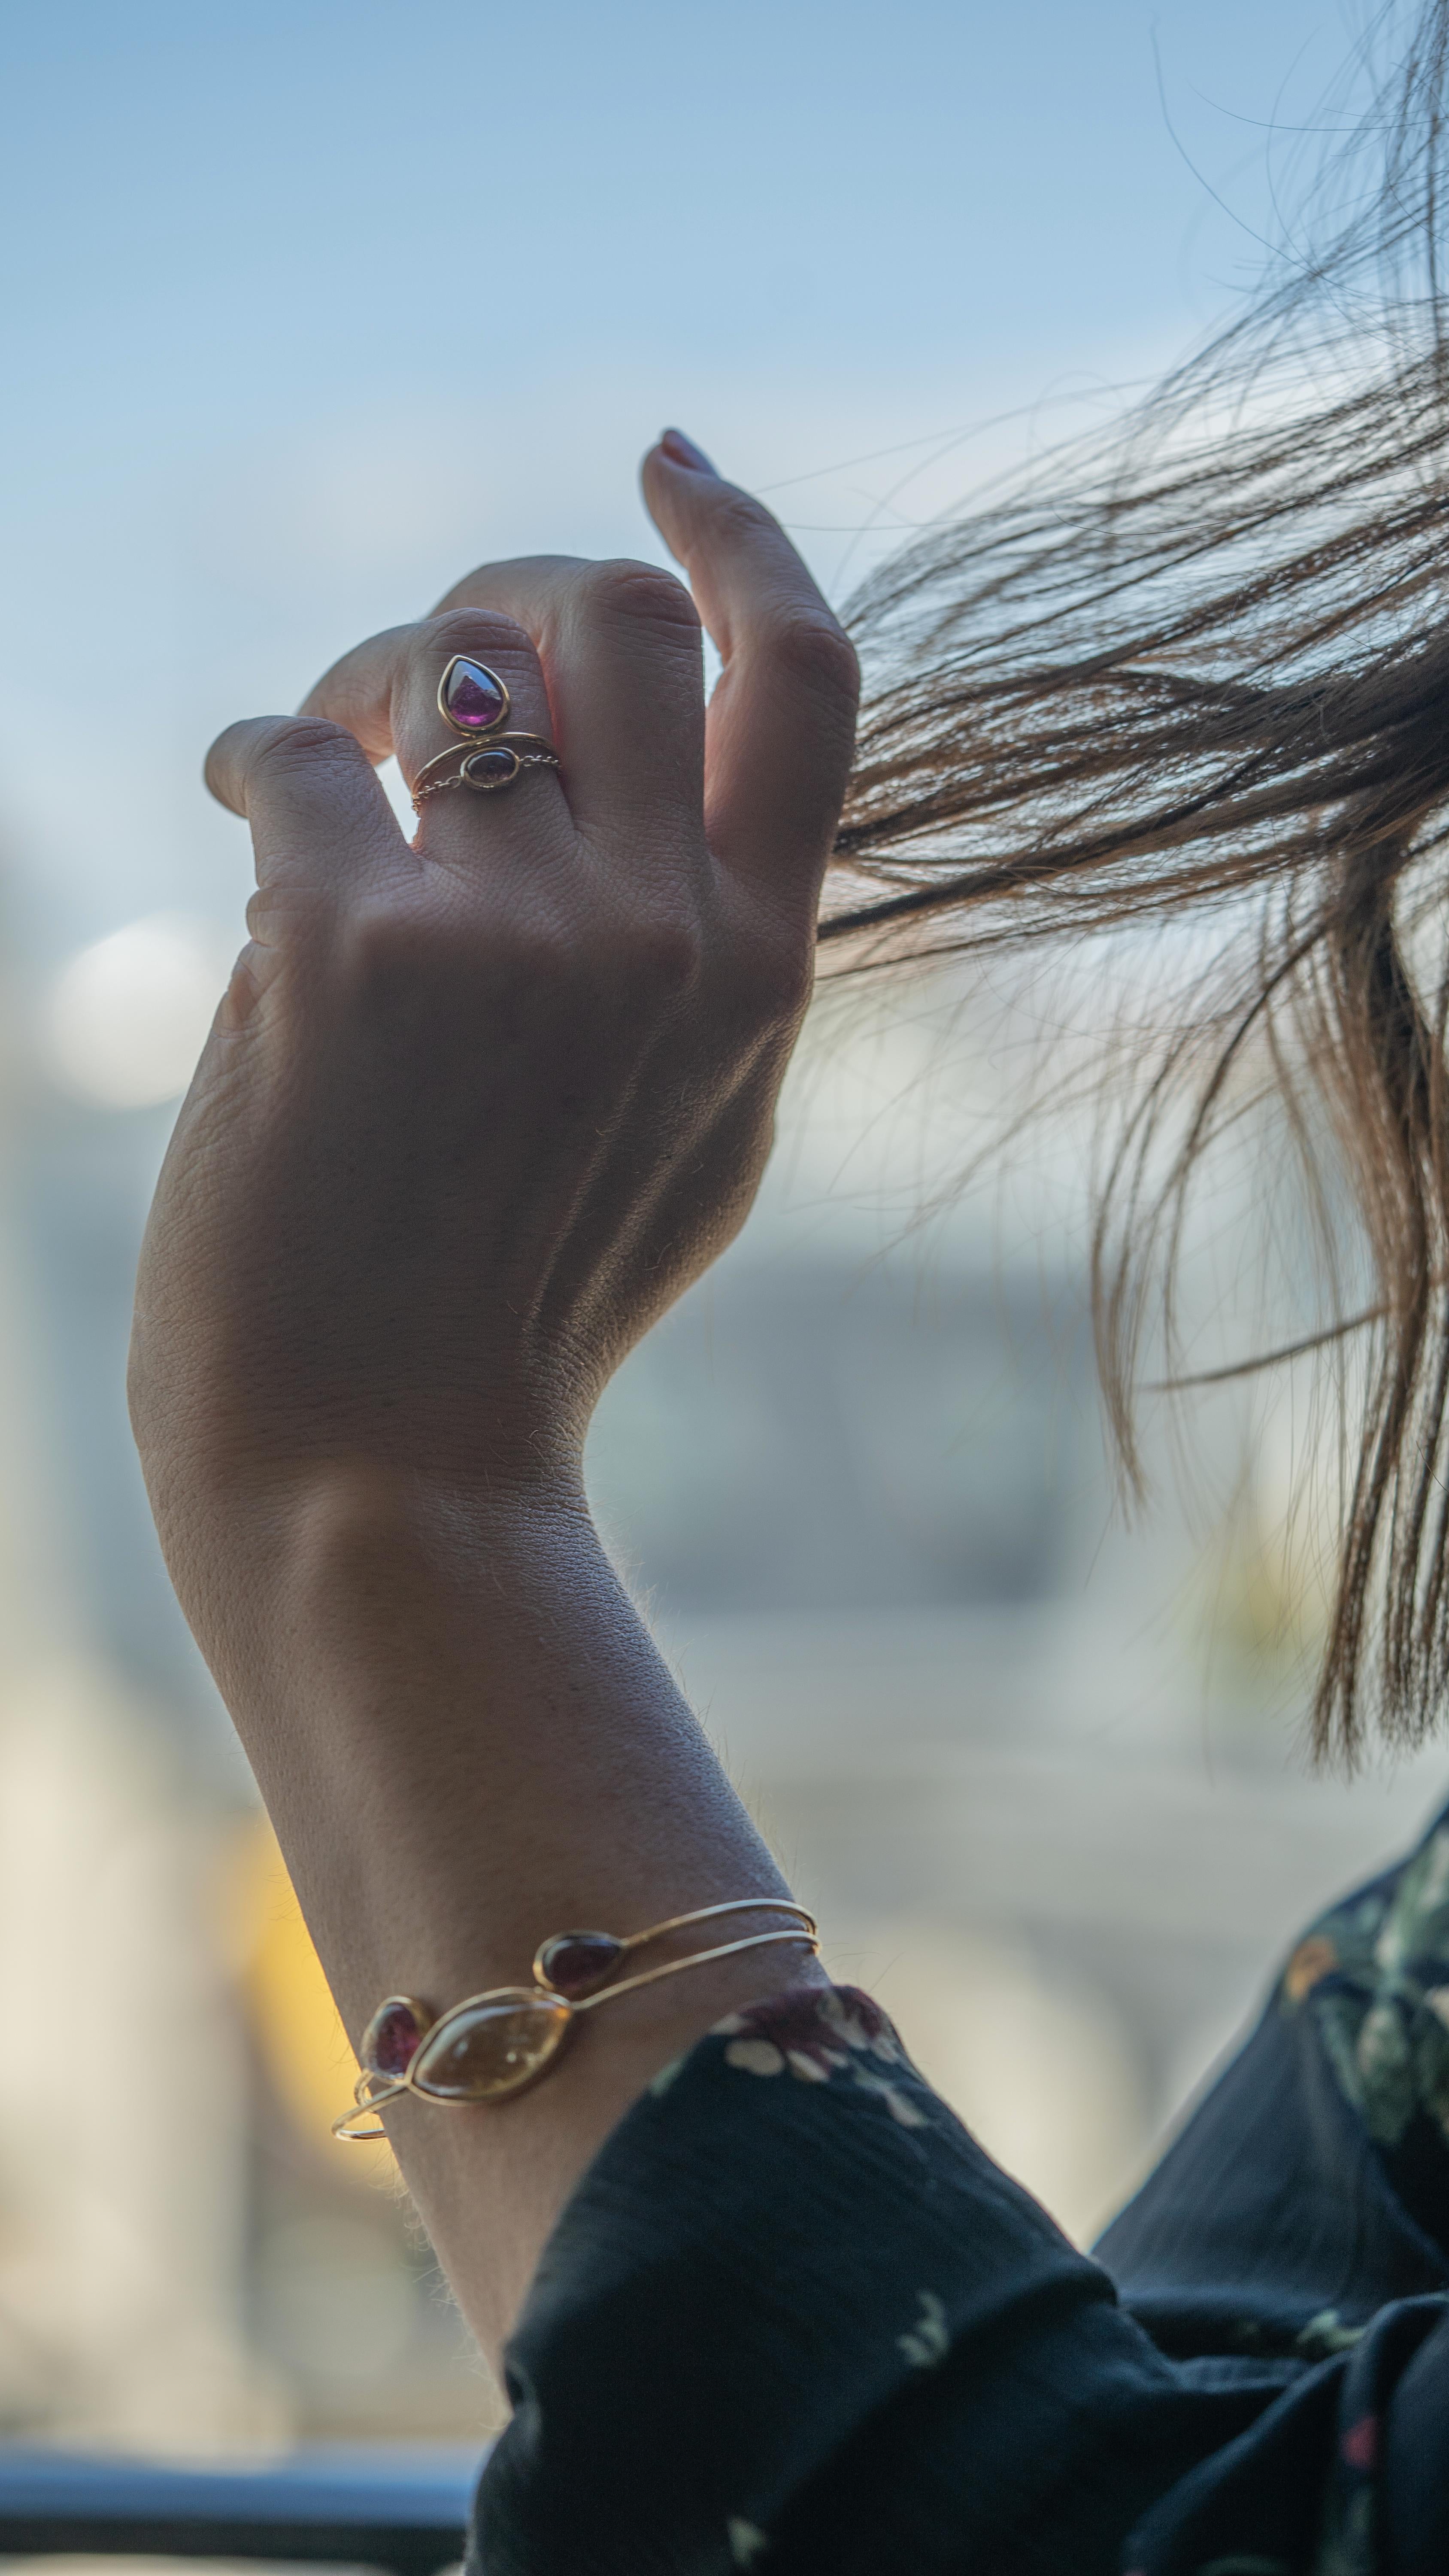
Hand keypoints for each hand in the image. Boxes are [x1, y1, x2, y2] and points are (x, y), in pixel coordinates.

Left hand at [127, 442, 854, 2347]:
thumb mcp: (695, 1132)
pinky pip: (289, 753)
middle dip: (507, 591)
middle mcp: (665, 931)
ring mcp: (517, 937)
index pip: (809, 672)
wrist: (386, 1467)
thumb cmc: (526, 1309)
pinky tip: (233, 812)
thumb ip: (714, 964)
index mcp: (766, 970)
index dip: (741, 536)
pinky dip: (249, 759)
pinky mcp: (353, 954)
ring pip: (444, 652)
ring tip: (322, 755)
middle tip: (429, 668)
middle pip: (616, 612)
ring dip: (365, 671)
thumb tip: (654, 797)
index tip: (669, 465)